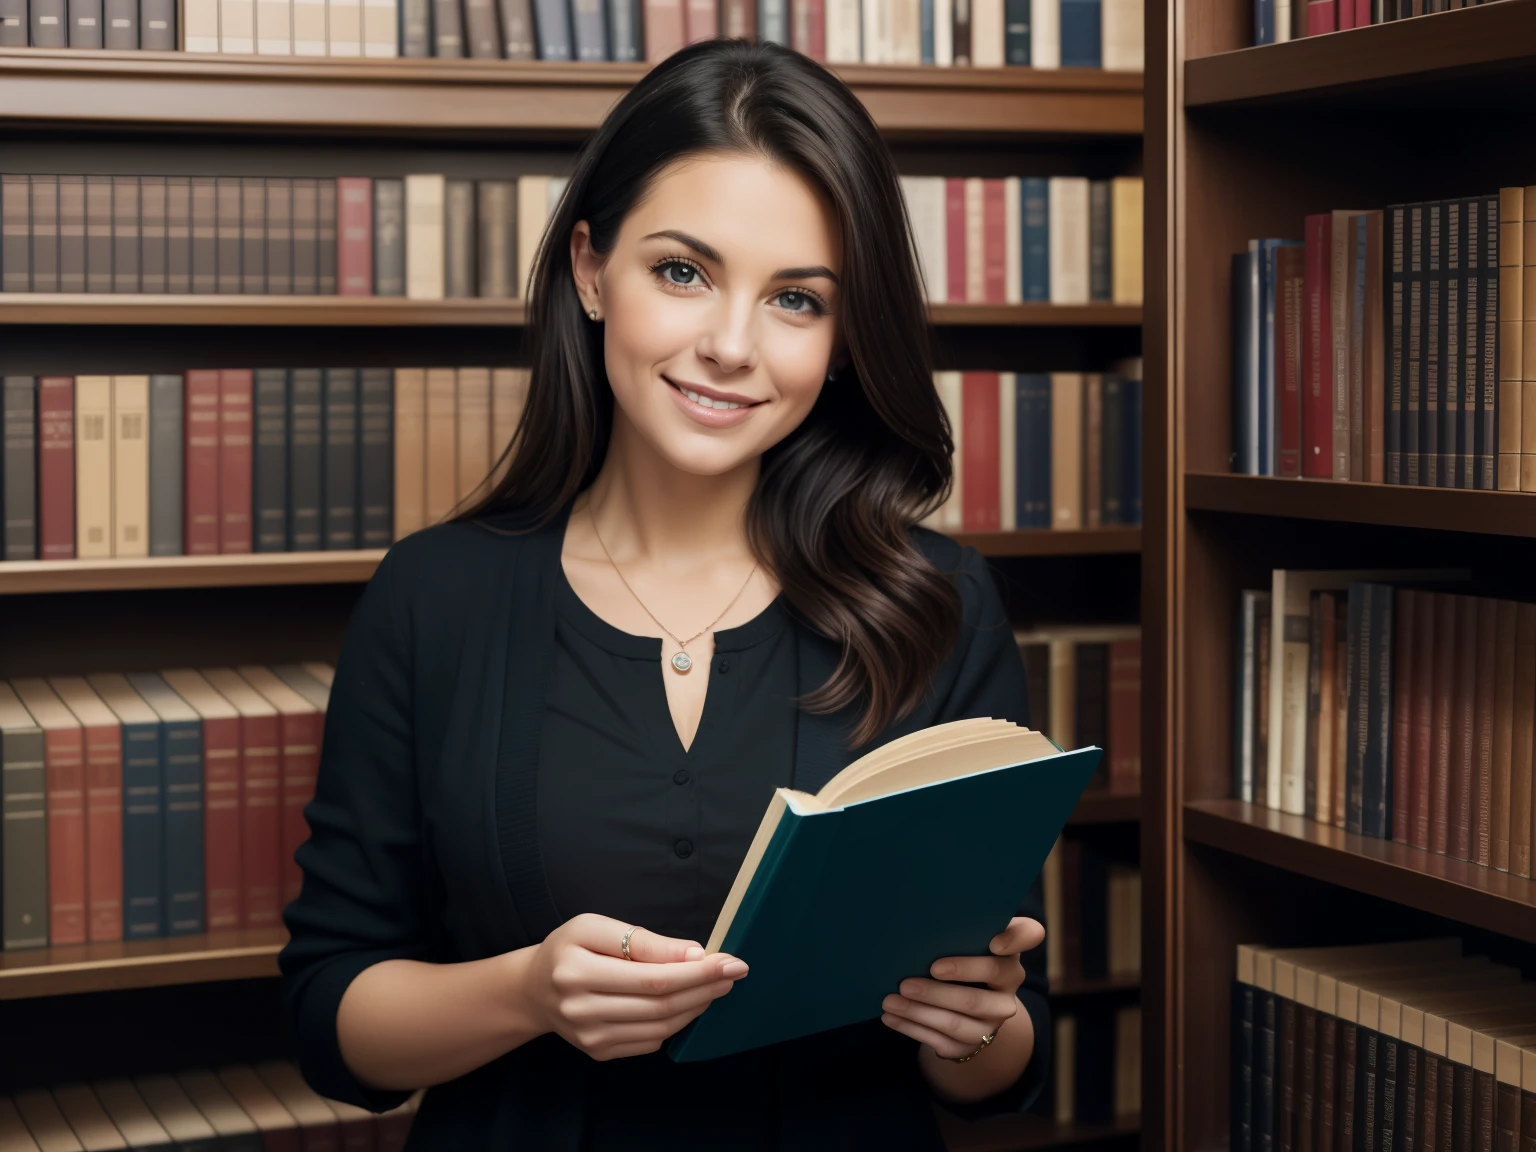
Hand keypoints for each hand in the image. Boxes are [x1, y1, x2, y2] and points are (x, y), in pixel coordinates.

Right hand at [525, 913, 747, 1061]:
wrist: (534, 990)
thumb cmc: (568, 949)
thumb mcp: (595, 927)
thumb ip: (642, 940)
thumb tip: (693, 954)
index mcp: (577, 971)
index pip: (652, 976)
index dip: (696, 971)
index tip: (729, 960)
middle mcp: (581, 1009)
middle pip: (659, 1004)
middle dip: (704, 988)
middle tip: (733, 973)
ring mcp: (590, 1037)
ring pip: (660, 1025)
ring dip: (696, 1006)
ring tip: (717, 986)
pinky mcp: (598, 1052)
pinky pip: (649, 1041)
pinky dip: (676, 1022)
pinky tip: (688, 1004)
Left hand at [880, 917, 1044, 1060]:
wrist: (968, 1006)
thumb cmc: (960, 957)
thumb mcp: (964, 941)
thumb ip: (956, 927)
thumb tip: (918, 915)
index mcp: (1008, 956)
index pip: (1027, 937)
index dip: (1015, 940)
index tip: (994, 943)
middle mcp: (1008, 993)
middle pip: (977, 996)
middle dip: (938, 991)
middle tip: (906, 983)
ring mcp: (992, 1022)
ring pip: (955, 1022)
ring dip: (918, 1012)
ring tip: (889, 1001)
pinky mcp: (972, 1044)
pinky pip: (941, 1040)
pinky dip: (912, 1027)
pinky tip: (891, 1017)